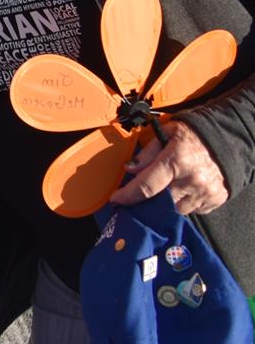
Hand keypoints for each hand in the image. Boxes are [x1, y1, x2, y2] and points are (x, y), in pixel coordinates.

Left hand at [113, 121, 228, 215]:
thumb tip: (130, 169)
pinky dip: (185, 203)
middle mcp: (191, 180)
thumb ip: (147, 153)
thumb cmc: (193, 135)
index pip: (146, 186)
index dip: (128, 196)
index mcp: (176, 160)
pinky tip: (185, 189)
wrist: (227, 140)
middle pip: (160, 202)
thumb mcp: (166, 133)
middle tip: (143, 193)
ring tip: (168, 187)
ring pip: (176, 210)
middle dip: (148, 200)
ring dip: (167, 203)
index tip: (116, 200)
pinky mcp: (215, 200)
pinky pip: (193, 210)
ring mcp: (205, 192)